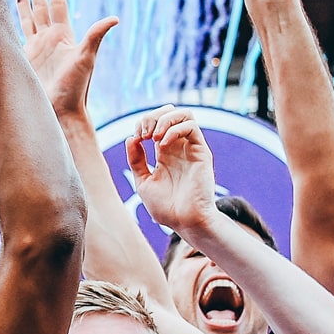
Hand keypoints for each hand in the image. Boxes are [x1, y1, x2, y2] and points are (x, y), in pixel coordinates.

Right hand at [18, 0, 116, 120]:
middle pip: (42, 8)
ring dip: (25, 4)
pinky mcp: (25, 59)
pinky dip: (13, 23)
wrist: (60, 110)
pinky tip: (7, 15)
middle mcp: (50, 39)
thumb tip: (114, 18)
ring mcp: (36, 49)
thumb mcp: (87, 58)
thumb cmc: (76, 87)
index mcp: (64, 36)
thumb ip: (96, 36)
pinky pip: (17, 36)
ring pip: (29, 20)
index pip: (58, 5)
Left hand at [125, 105, 217, 235]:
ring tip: (152, 137)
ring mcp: (190, 148)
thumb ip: (136, 160)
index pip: (156, 122)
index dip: (143, 123)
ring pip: (184, 114)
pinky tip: (161, 146)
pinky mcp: (201, 152)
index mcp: (165, 153)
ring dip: (164, 119)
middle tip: (143, 134)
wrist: (185, 222)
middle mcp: (179, 148)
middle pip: (170, 112)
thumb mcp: (143, 181)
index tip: (136, 139)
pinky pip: (192, 127)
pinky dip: (174, 130)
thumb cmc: (166, 208)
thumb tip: (131, 138)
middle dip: (152, 116)